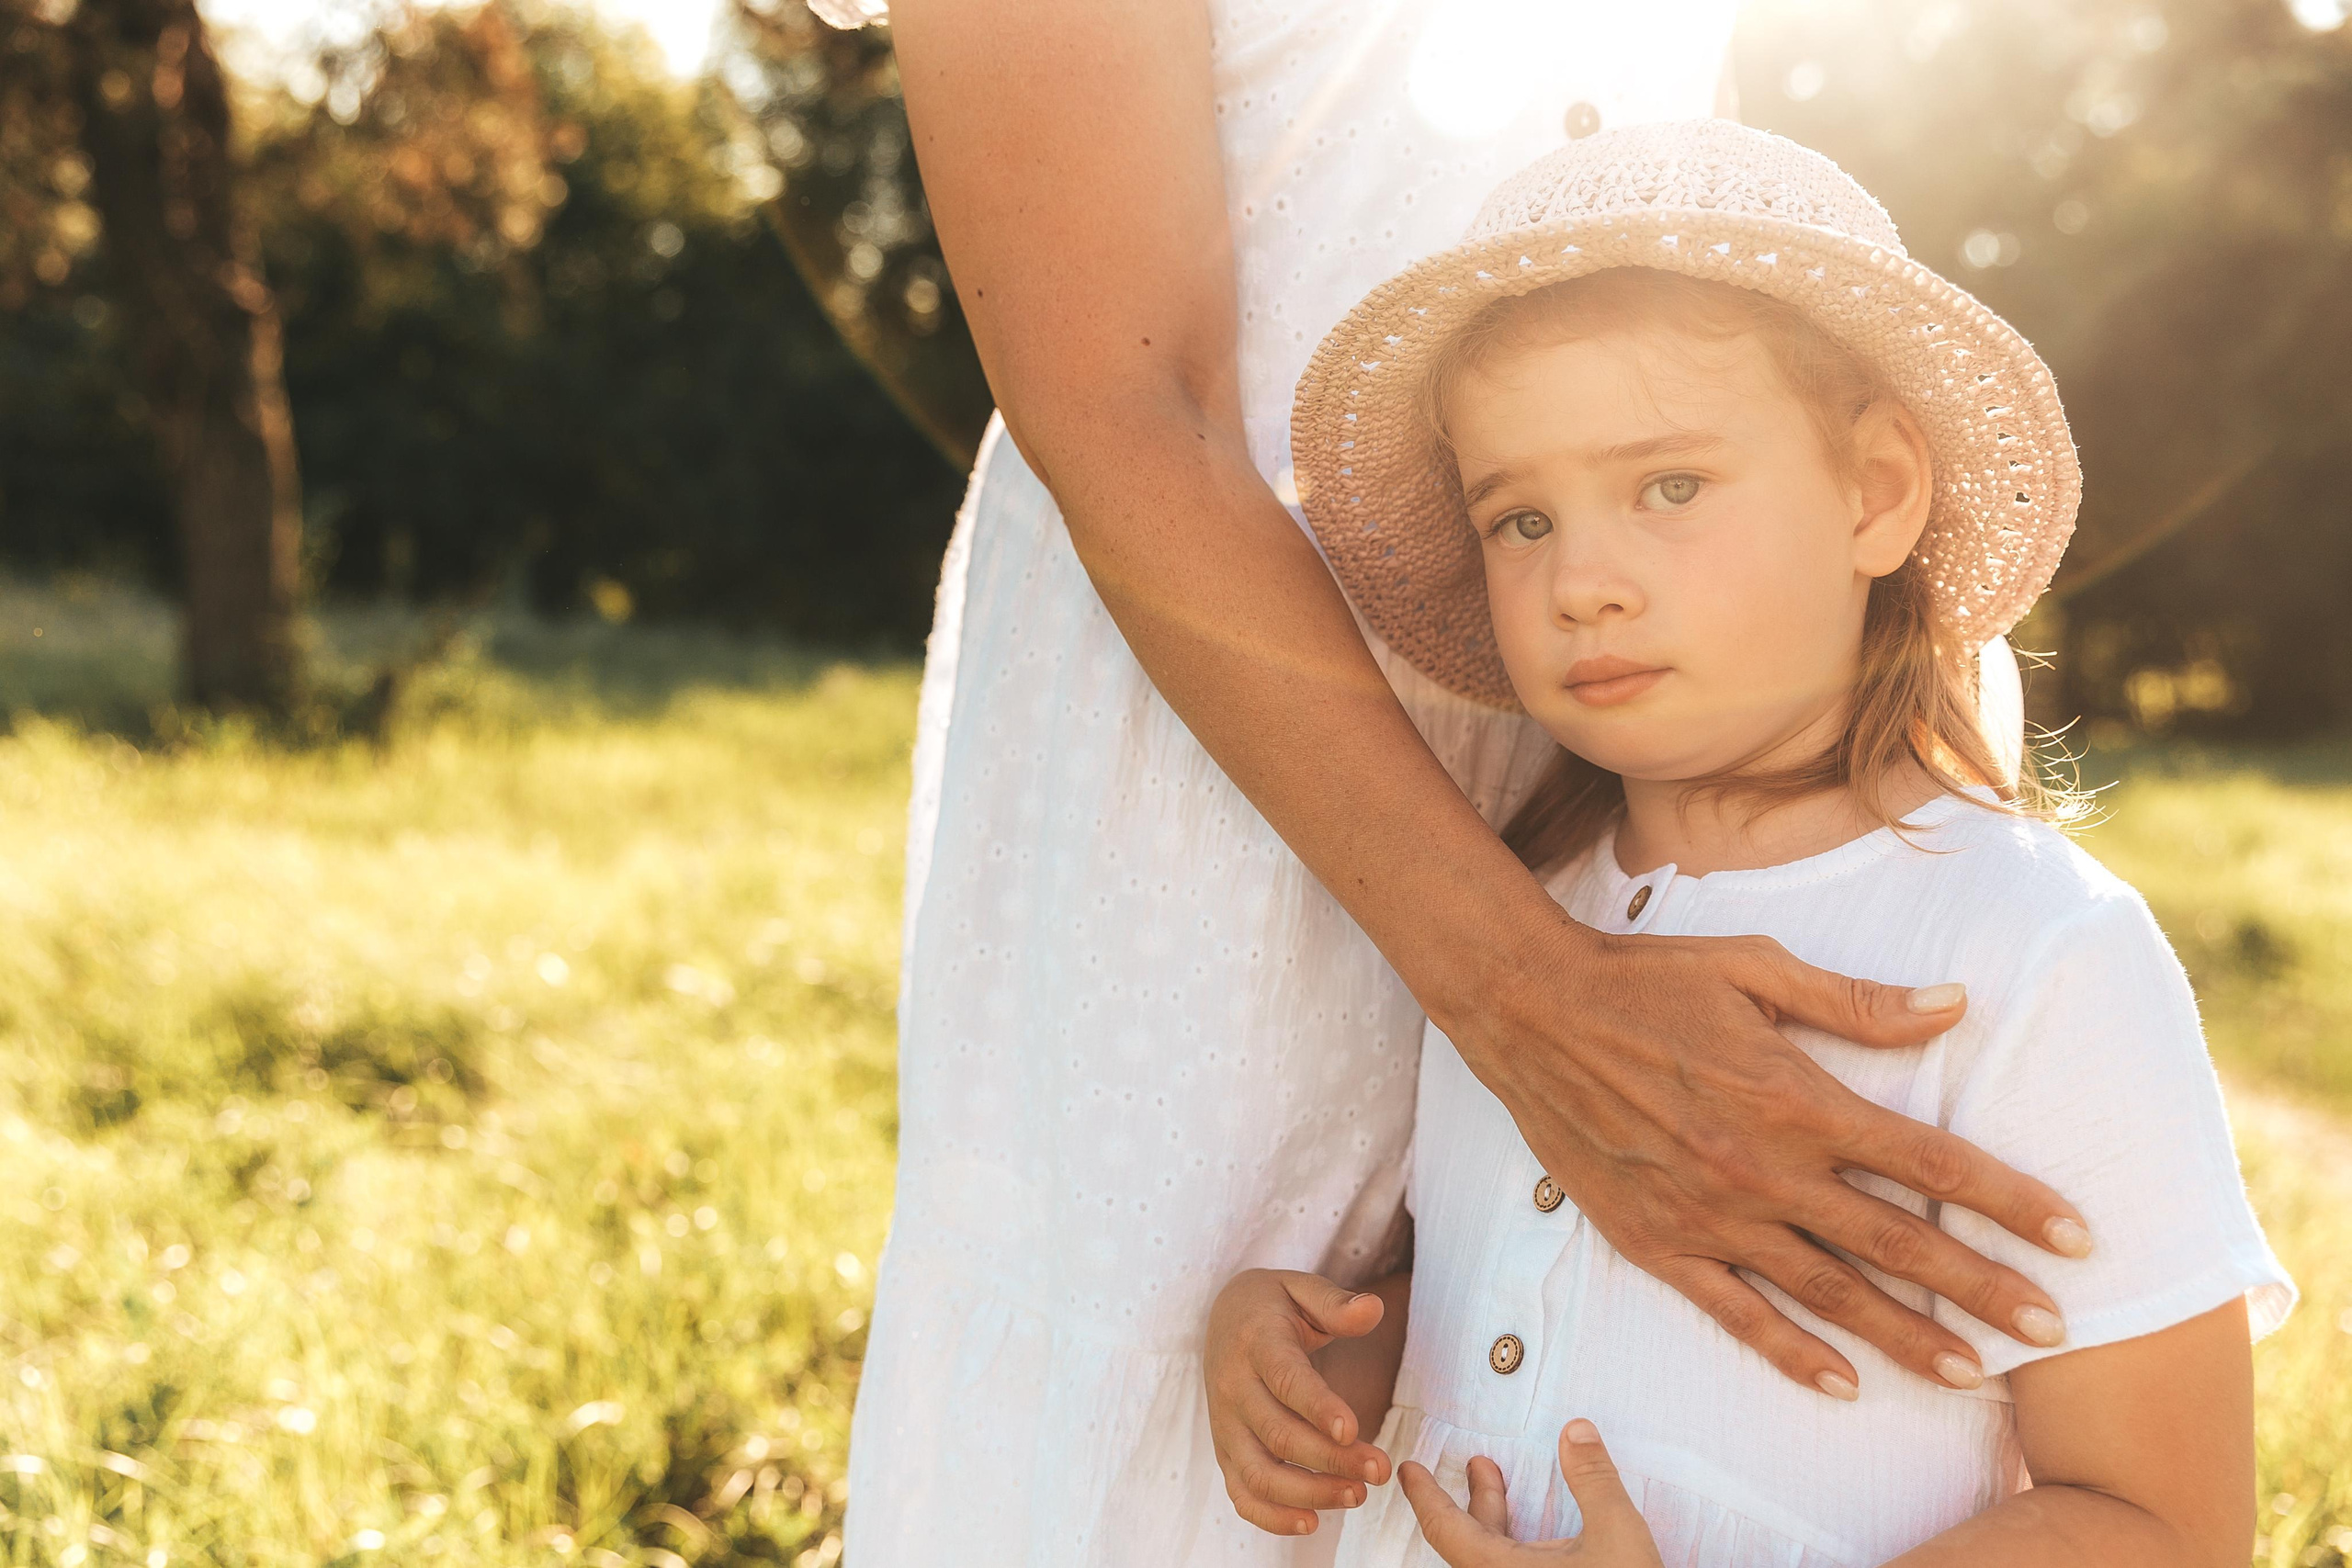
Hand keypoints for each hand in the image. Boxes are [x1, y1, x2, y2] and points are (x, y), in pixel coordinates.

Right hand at [1204, 1269, 1393, 1535]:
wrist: (1223, 1318)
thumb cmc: (1274, 1305)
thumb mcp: (1302, 1288)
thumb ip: (1337, 1303)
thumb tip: (1373, 1308)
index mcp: (1256, 1342)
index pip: (1285, 1379)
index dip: (1318, 1407)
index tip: (1353, 1430)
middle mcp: (1233, 1386)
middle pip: (1278, 1434)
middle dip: (1331, 1460)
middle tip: (1380, 1470)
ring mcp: (1225, 1424)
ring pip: (1259, 1473)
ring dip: (1308, 1492)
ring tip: (1357, 1496)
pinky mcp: (1225, 1450)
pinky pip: (1241, 1493)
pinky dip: (1271, 1517)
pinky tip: (1312, 1522)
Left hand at [1399, 1420, 1662, 1565]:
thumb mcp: (1618, 1534)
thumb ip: (1594, 1480)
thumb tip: (1576, 1429)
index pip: (1445, 1530)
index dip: (1424, 1496)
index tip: (1409, 1471)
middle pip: (1467, 1542)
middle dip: (1474, 1498)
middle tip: (1478, 1463)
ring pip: (1491, 1558)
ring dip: (1495, 1519)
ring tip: (1498, 1478)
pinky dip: (1512, 1543)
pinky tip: (1534, 1532)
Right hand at [1450, 920, 2092, 1397]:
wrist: (1530, 1010)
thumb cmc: (1647, 977)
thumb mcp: (1756, 968)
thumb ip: (1858, 1003)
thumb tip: (1956, 1006)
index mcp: (1795, 1097)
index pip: (1927, 1162)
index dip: (2008, 1201)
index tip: (2075, 1238)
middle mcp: (1761, 1168)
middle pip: (1895, 1243)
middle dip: (1982, 1289)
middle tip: (2054, 1330)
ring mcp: (1708, 1213)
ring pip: (1826, 1292)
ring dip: (1905, 1336)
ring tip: (1973, 1373)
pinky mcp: (1657, 1241)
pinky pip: (1735, 1312)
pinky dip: (1790, 1352)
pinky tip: (1841, 1383)